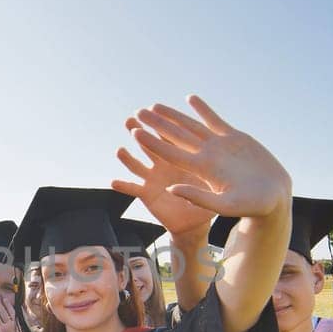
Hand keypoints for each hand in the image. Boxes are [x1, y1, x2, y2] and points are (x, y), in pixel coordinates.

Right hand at [0, 290, 24, 331]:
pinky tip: (13, 306)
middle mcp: (10, 325)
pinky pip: (17, 315)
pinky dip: (14, 309)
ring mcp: (16, 325)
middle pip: (2, 311)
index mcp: (3, 329)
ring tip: (3, 298)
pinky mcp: (20, 327)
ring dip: (6, 304)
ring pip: (10, 311)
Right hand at [111, 116, 215, 235]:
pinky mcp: (147, 194)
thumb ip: (209, 181)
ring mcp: (155, 179)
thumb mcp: (219, 192)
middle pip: (152, 146)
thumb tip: (199, 173)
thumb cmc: (211, 202)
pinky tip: (113, 182)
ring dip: (128, 157)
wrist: (198, 220)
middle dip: (142, 132)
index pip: (173, 139)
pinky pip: (133, 189)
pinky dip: (124, 186)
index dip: (163, 126)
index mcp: (185, 160)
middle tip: (134, 117)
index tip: (154, 111)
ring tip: (119, 150)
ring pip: (139, 164)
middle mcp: (166, 166)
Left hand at [114, 96, 289, 220]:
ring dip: (173, 115)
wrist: (274, 197)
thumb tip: (170, 189)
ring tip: (155, 105)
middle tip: (137, 112)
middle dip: (157, 124)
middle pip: (176, 136)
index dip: (153, 142)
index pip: (172, 153)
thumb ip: (198, 197)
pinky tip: (190, 99)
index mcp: (203, 170)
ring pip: (191, 126)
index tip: (136, 133)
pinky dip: (203, 109)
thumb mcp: (224, 205)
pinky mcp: (235, 138)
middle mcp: (207, 156)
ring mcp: (220, 146)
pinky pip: (215, 120)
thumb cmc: (252, 206)